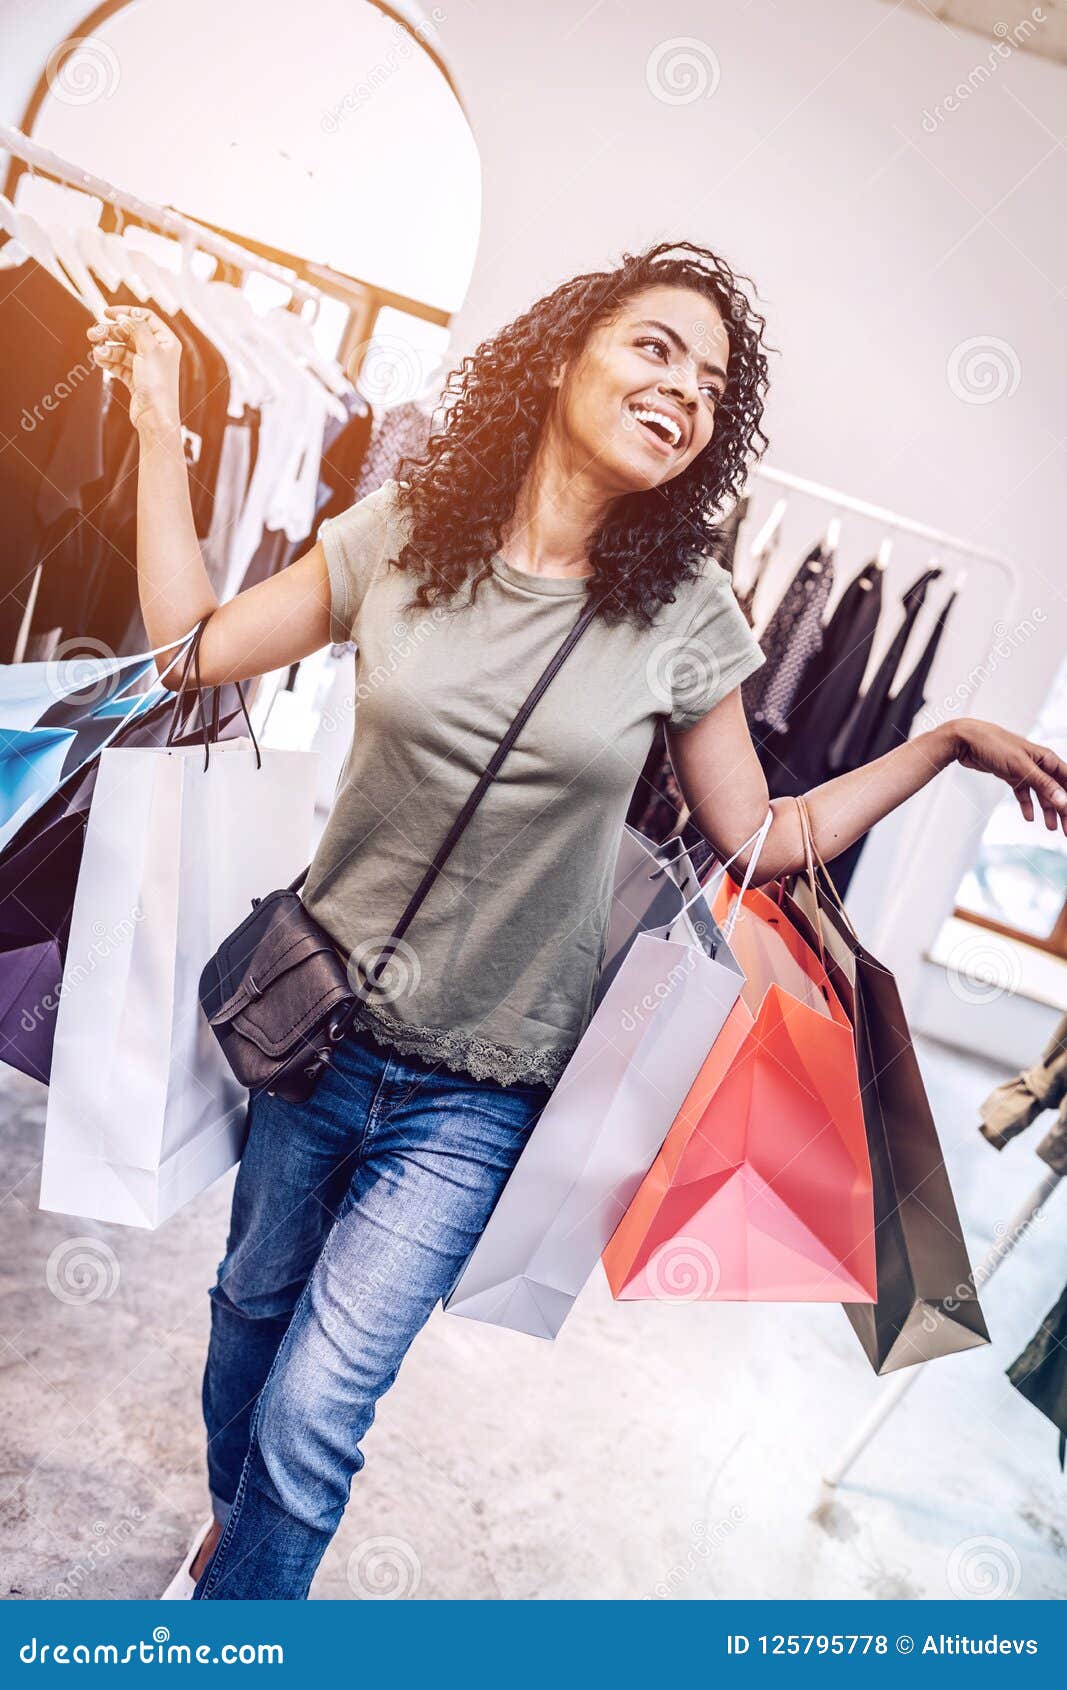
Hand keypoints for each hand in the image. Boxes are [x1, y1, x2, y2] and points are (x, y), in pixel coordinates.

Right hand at [86, 305, 181, 435]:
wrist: (154, 417)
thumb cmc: (158, 386)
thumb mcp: (149, 349)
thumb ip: (137, 328)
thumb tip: (125, 316)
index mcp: (166, 341)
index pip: (144, 317)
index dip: (126, 313)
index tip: (107, 313)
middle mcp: (157, 352)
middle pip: (129, 333)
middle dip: (110, 332)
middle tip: (93, 333)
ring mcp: (145, 365)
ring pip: (121, 348)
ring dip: (107, 347)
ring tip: (96, 351)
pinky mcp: (135, 378)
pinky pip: (118, 363)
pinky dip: (109, 360)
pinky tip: (100, 359)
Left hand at [950, 718, 1066, 834]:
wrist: (966, 740)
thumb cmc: (994, 745)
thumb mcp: (1021, 766)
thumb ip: (1043, 784)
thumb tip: (1064, 801)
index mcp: (1046, 758)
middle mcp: (1038, 764)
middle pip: (1056, 790)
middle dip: (1063, 809)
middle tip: (1066, 830)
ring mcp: (1024, 770)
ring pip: (1041, 794)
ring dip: (1047, 810)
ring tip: (1051, 828)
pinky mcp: (1011, 775)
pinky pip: (1023, 793)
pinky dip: (1027, 805)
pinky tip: (1029, 817)